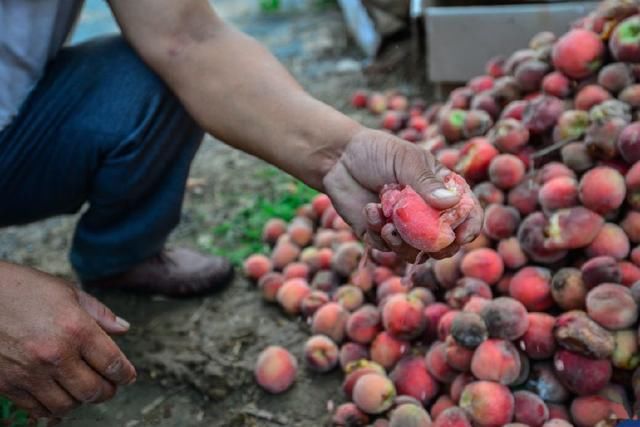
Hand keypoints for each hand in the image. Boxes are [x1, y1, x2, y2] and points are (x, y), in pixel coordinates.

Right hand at [0, 262, 135, 420]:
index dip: (126, 374)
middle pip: (94, 390)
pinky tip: (58, 394)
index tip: (128, 376)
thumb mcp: (67, 292)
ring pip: (67, 405)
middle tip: (110, 386)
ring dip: (80, 400)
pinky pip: (38, 409)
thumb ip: (99, 314)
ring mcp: (30, 373)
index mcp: (75, 329)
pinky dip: (53, 407)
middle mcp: (55, 355)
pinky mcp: (8, 385)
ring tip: (83, 388)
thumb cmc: (22, 288)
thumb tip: (123, 329)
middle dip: (107, 391)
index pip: (113, 363)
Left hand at [323, 128, 482, 261]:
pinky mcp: (379, 234)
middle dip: (436, 247)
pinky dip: (378, 233)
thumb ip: (425, 182)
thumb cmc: (376, 151)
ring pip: (414, 252)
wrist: (338, 158)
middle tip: (425, 242)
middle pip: (443, 242)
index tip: (462, 235)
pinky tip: (369, 210)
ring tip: (388, 226)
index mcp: (440, 190)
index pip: (466, 212)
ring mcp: (403, 226)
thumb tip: (450, 202)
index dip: (469, 226)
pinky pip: (385, 247)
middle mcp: (425, 212)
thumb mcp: (405, 160)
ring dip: (403, 245)